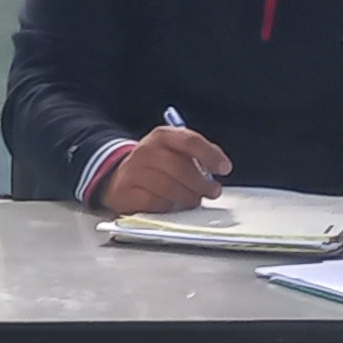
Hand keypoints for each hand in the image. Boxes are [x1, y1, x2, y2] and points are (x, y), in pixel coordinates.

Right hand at [95, 125, 231, 212]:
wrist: (117, 176)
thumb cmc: (155, 164)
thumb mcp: (174, 150)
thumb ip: (197, 153)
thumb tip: (220, 163)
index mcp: (161, 136)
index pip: (189, 141)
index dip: (210, 155)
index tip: (225, 168)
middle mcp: (145, 151)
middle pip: (181, 168)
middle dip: (202, 183)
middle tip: (213, 191)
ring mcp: (133, 172)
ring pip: (169, 188)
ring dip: (189, 197)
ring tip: (195, 200)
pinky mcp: (126, 193)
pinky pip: (155, 203)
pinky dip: (169, 206)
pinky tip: (172, 204)